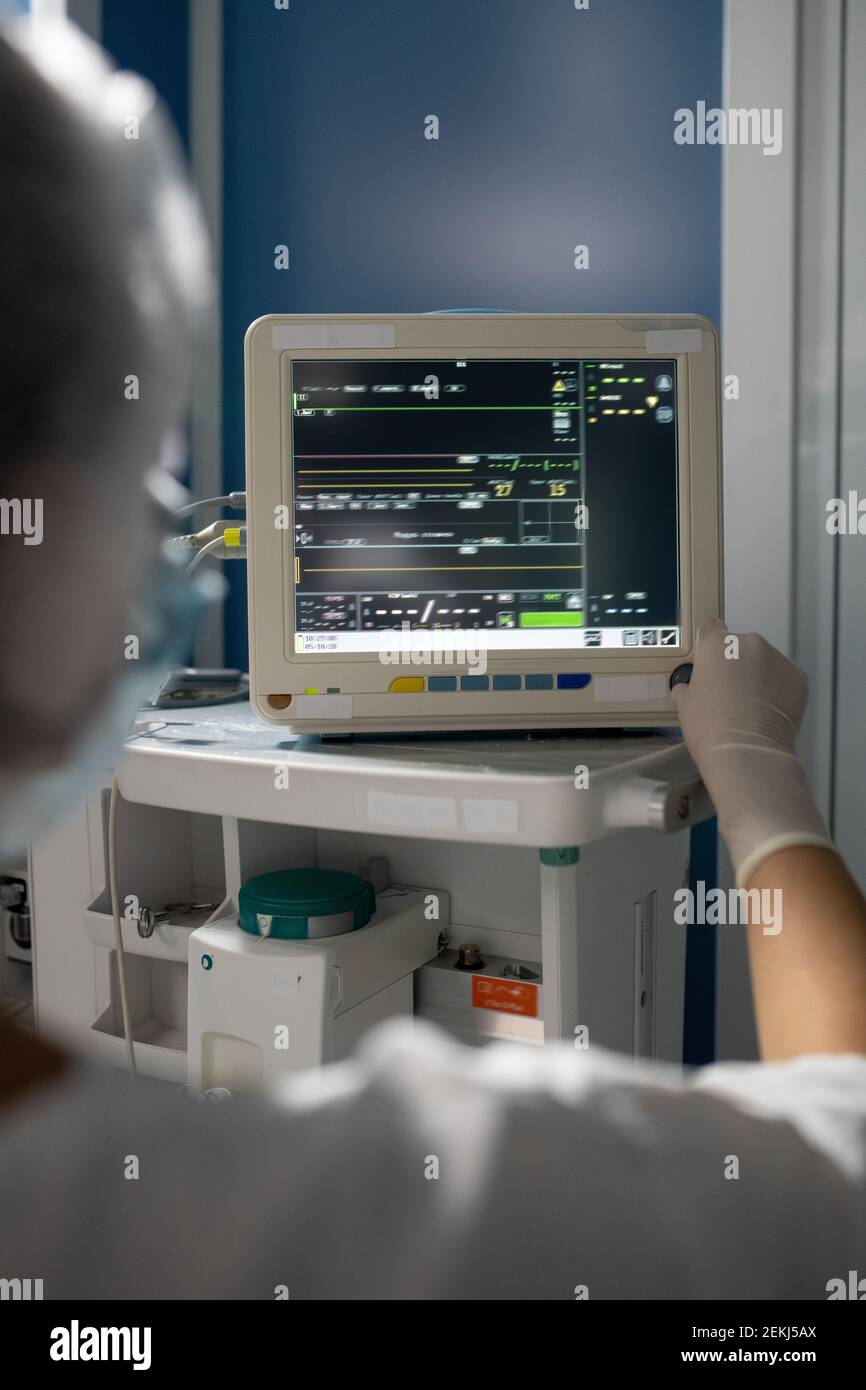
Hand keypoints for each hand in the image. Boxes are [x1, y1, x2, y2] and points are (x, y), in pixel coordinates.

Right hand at [672, 621, 834, 884]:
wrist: (747, 752)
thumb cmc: (709, 728)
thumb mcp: (685, 706)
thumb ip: (687, 688)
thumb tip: (689, 688)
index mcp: (715, 644)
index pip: (711, 628)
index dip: (710, 645)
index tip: (710, 663)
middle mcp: (748, 642)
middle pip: (740, 645)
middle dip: (737, 663)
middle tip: (731, 693)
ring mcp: (777, 658)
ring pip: (766, 661)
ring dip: (760, 675)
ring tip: (753, 706)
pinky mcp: (799, 677)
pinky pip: (785, 678)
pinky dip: (780, 689)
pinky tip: (771, 711)